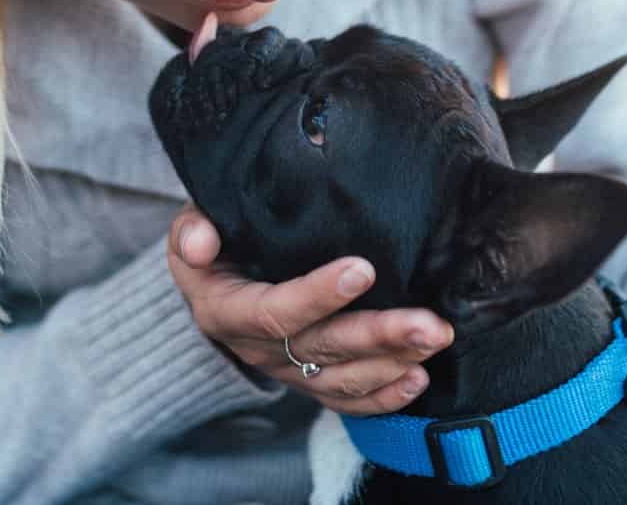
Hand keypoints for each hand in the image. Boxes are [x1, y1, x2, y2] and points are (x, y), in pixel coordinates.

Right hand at [166, 204, 454, 415]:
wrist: (214, 282)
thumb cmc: (214, 242)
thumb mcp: (190, 228)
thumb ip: (192, 230)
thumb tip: (201, 240)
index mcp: (226, 311)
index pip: (274, 311)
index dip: (318, 295)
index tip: (363, 268)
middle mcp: (258, 349)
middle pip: (322, 349)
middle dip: (378, 335)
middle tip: (429, 323)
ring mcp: (287, 371)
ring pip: (343, 377)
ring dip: (393, 362)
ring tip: (436, 338)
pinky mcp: (310, 381)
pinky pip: (346, 399)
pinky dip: (384, 396)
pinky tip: (417, 379)